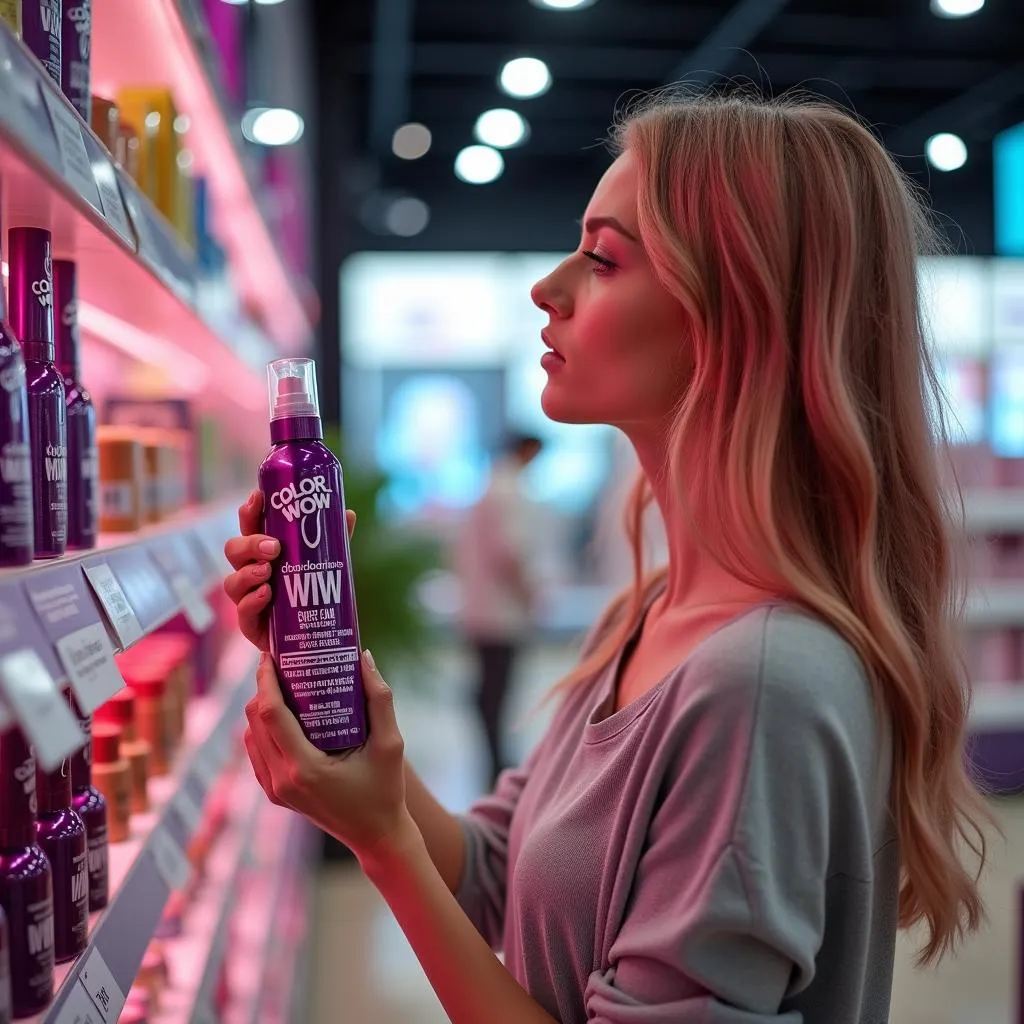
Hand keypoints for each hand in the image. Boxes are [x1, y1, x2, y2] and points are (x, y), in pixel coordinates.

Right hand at [223, 490, 355, 650]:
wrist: (314, 638)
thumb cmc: (314, 594)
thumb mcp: (326, 564)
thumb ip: (334, 541)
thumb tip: (347, 514)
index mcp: (264, 552)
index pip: (250, 527)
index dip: (250, 511)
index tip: (258, 497)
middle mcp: (250, 572)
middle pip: (234, 550)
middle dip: (250, 544)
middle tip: (273, 547)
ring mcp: (247, 598)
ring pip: (232, 582)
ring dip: (248, 573)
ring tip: (268, 572)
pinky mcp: (251, 624)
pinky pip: (242, 612)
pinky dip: (252, 601)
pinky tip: (266, 595)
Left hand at [243, 649, 413, 860]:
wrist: (376, 836)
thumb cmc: (386, 790)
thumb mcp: (391, 744)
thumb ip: (380, 700)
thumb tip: (364, 658)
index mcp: (305, 768)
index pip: (270, 714)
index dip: (265, 680)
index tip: (270, 656)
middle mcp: (282, 780)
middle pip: (254, 721)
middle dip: (263, 688)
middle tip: (282, 665)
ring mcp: (275, 790)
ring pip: (249, 736)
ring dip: (261, 708)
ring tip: (284, 687)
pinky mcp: (275, 794)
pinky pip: (256, 753)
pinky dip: (262, 730)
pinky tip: (284, 716)